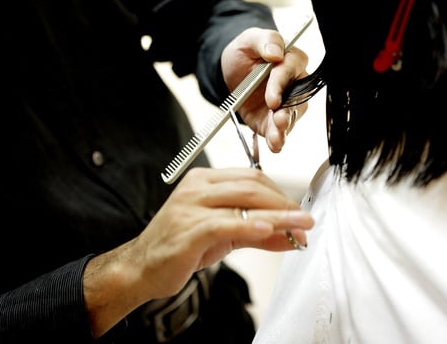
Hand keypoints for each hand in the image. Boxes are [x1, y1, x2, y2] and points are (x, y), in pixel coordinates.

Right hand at [83, 167, 313, 337]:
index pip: (251, 177)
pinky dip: (249, 226)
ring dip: (277, 215)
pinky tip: (268, 230)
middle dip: (283, 203)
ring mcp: (190, 207)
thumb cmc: (180, 246)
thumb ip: (258, 233)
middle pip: (251, 185)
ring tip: (299, 226)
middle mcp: (197, 188)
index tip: (298, 211)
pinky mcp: (188, 229)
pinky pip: (224, 223)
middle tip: (305, 220)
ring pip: (243, 202)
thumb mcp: (224, 236)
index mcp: (204, 181)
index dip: (280, 194)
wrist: (141, 268)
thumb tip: (292, 235)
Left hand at [221, 27, 309, 152]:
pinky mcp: (275, 121)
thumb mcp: (249, 39)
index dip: (281, 86)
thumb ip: (265, 41)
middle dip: (287, 112)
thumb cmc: (246, 52)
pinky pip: (280, 131)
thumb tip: (275, 53)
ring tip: (277, 137)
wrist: (232, 72)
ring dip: (284, 129)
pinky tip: (275, 146)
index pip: (290, 72)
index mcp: (293, 61)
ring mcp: (287, 105)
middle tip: (279, 120)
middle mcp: (295, 85)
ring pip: (291, 118)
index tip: (272, 99)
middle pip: (296, 99)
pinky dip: (278, 140)